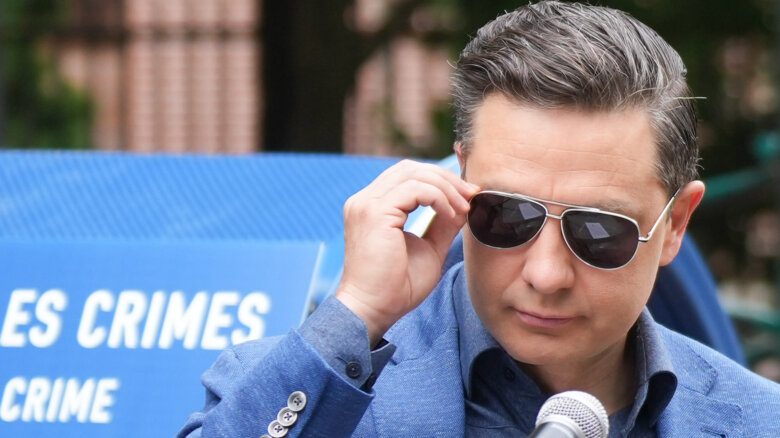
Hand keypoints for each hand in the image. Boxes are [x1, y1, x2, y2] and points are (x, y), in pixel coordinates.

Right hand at [335, 160, 478, 343]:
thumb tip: (464, 204)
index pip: (407, 175)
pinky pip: (415, 189)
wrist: (374, 310)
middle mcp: (365, 200)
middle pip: (410, 168)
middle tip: (471, 196)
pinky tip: (451, 215)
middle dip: (445, 178)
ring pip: (414, 174)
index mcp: (373, 207)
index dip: (439, 179)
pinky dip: (439, 198)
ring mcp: (366, 204)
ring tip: (463, 209)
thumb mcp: (429, 248)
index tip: (467, 197)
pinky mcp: (374, 212)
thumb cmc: (397, 288)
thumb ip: (442, 224)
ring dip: (446, 188)